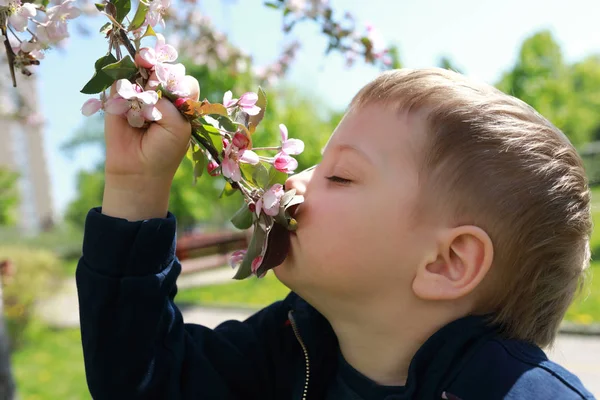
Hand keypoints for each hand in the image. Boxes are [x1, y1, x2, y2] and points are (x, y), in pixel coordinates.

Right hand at [101, 76, 199, 220]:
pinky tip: (126, 99)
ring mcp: (139, 92)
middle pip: (160, 68)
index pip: (181, 78)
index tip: (170, 81)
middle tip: (151, 75)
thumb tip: (148, 77)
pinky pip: (119, 80)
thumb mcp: (178, 125)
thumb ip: (168, 99)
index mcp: (181, 101)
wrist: (137, 169)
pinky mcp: (118, 97)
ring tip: (141, 87)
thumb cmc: (165, 149)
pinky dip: (123, 84)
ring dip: (139, 69)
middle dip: (156, 67)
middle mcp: (161, 93)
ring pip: (139, 69)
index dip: (175, 76)